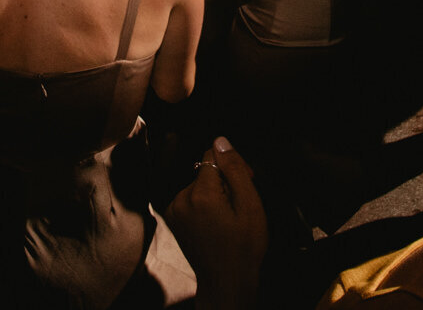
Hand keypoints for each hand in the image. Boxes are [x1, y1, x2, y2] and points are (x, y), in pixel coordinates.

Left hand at [166, 138, 267, 305]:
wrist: (226, 281)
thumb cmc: (243, 247)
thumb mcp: (250, 206)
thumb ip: (235, 170)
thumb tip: (220, 141)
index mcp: (200, 194)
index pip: (213, 155)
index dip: (233, 166)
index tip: (246, 181)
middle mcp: (181, 199)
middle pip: (205, 170)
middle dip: (224, 180)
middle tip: (240, 203)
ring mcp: (173, 210)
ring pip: (198, 184)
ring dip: (214, 193)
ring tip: (229, 216)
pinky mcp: (172, 218)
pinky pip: (190, 198)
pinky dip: (203, 204)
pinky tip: (216, 222)